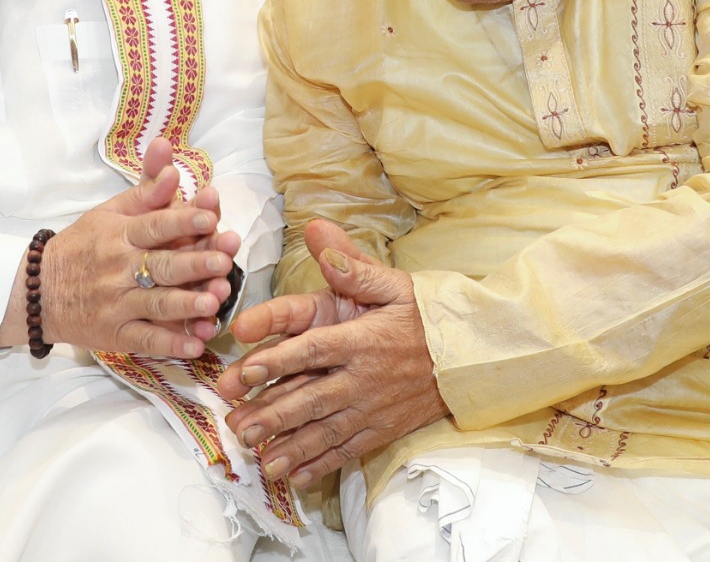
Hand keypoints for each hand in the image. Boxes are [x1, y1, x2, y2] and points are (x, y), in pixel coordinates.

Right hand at [0, 138, 237, 357]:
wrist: (37, 291)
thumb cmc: (81, 247)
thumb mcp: (109, 213)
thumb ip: (146, 191)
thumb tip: (172, 164)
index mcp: (120, 235)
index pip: (154, 226)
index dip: (182, 221)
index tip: (210, 216)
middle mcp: (120, 269)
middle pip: (161, 265)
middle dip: (193, 263)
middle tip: (223, 261)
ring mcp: (117, 304)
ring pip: (156, 304)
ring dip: (186, 305)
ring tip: (213, 303)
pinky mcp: (115, 334)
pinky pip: (145, 340)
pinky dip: (170, 345)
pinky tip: (195, 346)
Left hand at [220, 220, 448, 487]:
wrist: (473, 356)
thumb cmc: (427, 315)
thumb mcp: (394, 283)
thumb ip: (352, 266)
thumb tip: (318, 232)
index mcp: (362, 340)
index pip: (313, 350)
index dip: (277, 361)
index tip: (244, 370)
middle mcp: (364, 378)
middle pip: (312, 399)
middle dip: (272, 414)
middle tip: (237, 426)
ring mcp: (373, 409)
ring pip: (325, 432)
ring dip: (290, 448)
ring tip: (259, 461)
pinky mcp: (383, 430)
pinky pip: (348, 450)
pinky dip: (320, 465)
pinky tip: (294, 476)